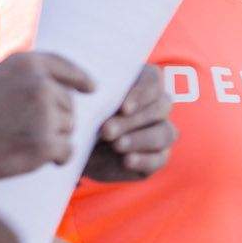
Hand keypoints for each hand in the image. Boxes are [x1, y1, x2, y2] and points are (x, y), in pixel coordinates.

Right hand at [0, 52, 93, 180]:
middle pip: (68, 105)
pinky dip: (56, 159)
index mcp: (26, 63)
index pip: (63, 67)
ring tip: (19, 142)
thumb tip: (63, 86)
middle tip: (21, 131)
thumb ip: (26, 77)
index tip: (91, 88)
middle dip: (55, 119)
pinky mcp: (45, 143)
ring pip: (68, 129)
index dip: (79, 78)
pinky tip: (32, 158)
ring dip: (52, 139)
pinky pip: (67, 151)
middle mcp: (39, 84)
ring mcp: (44, 114)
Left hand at [83, 64, 176, 181]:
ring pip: (165, 132)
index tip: (123, 108)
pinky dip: (144, 159)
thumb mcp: (84, 105)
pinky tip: (127, 160)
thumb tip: (97, 99)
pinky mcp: (157, 157)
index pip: (153, 81)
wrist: (76, 146)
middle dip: (134, 120)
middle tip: (107, 130)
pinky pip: (160, 158)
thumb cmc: (82, 115)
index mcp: (142, 83)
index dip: (142, 94)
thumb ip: (95, 99)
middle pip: (160, 107)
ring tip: (116, 145)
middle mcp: (157, 106)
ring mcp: (161, 131)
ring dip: (140, 139)